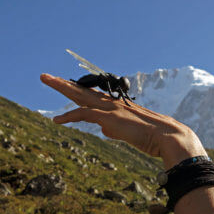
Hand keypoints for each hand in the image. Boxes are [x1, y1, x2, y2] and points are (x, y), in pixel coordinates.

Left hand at [40, 74, 206, 169]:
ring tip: (46, 79)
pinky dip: (69, 117)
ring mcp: (110, 109)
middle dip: (64, 82)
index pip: (92, 95)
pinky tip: (56, 121)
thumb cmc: (152, 136)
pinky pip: (84, 115)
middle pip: (82, 89)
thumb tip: (103, 129)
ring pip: (80, 94)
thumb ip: (114, 128)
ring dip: (62, 87)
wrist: (167, 137)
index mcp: (116, 105)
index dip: (78, 90)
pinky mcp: (110, 118)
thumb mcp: (129, 132)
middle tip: (46, 76)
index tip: (66, 86)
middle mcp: (111, 103)